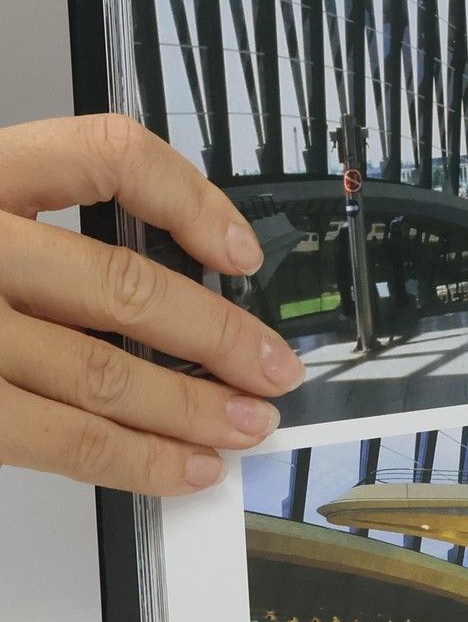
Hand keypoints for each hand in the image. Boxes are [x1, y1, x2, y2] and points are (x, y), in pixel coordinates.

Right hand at [0, 115, 305, 494]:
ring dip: (188, 409)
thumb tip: (178, 264)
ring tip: (245, 427)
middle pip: (123, 287)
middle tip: (275, 367)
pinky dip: (127, 458)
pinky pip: (48, 437)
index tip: (239, 247)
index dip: (192, 198)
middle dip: (219, 337)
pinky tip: (175, 467)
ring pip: (95, 372)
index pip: (110, 155)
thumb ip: (38, 218)